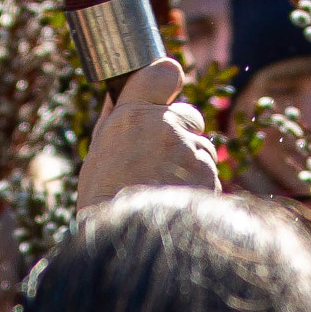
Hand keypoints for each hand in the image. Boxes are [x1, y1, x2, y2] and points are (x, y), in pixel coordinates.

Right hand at [76, 58, 221, 210]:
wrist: (126, 238)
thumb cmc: (104, 197)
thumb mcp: (99, 150)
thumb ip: (116, 116)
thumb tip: (120, 92)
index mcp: (133, 114)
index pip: (165, 72)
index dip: (167, 80)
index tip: (165, 91)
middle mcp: (166, 126)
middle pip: (189, 115)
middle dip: (179, 132)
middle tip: (157, 159)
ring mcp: (192, 151)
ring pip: (202, 147)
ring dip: (190, 161)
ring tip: (164, 187)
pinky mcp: (210, 176)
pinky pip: (210, 174)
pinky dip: (199, 185)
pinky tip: (177, 199)